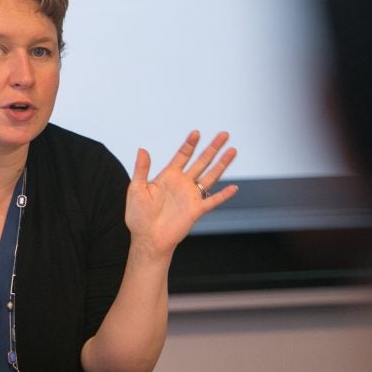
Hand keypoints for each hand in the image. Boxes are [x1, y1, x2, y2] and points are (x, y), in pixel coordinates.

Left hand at [125, 131, 237, 257]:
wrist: (148, 239)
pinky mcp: (196, 210)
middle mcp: (182, 183)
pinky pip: (213, 201)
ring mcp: (191, 196)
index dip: (190, 144)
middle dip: (213, 148)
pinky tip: (234, 188)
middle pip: (201, 161)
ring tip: (232, 151)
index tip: (196, 133)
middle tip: (224, 134)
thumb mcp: (136, 189)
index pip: (182, 155)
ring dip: (222, 164)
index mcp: (168, 176)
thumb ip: (142, 169)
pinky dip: (223, 195)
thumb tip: (142, 149)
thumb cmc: (138, 216)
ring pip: (211, 176)